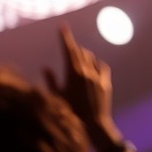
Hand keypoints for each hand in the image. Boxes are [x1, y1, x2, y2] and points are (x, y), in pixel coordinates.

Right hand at [44, 23, 120, 149]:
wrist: (94, 125)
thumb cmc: (72, 113)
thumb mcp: (57, 97)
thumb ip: (51, 81)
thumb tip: (45, 68)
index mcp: (73, 73)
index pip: (68, 49)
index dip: (65, 37)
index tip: (62, 26)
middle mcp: (86, 72)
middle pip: (79, 51)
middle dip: (72, 46)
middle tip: (67, 42)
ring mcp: (97, 77)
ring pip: (90, 57)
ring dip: (83, 55)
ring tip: (77, 58)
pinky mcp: (105, 83)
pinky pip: (101, 67)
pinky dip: (95, 64)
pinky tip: (92, 68)